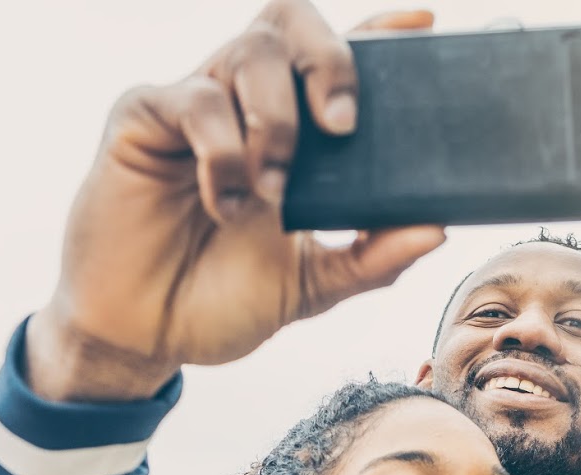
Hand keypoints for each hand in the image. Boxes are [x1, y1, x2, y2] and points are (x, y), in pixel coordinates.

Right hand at [27, 2, 444, 401]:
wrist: (150, 337)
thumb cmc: (224, 300)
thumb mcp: (315, 285)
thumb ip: (374, 258)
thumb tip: (435, 228)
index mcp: (293, 132)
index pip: (334, 63)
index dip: (377, 31)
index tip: (422, 23)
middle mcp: (245, 104)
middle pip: (290, 23)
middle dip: (329, 59)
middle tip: (343, 124)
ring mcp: (194, 105)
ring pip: (250, 52)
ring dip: (277, 122)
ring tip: (273, 194)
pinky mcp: (144, 118)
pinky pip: (196, 100)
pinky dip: (225, 152)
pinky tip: (226, 201)